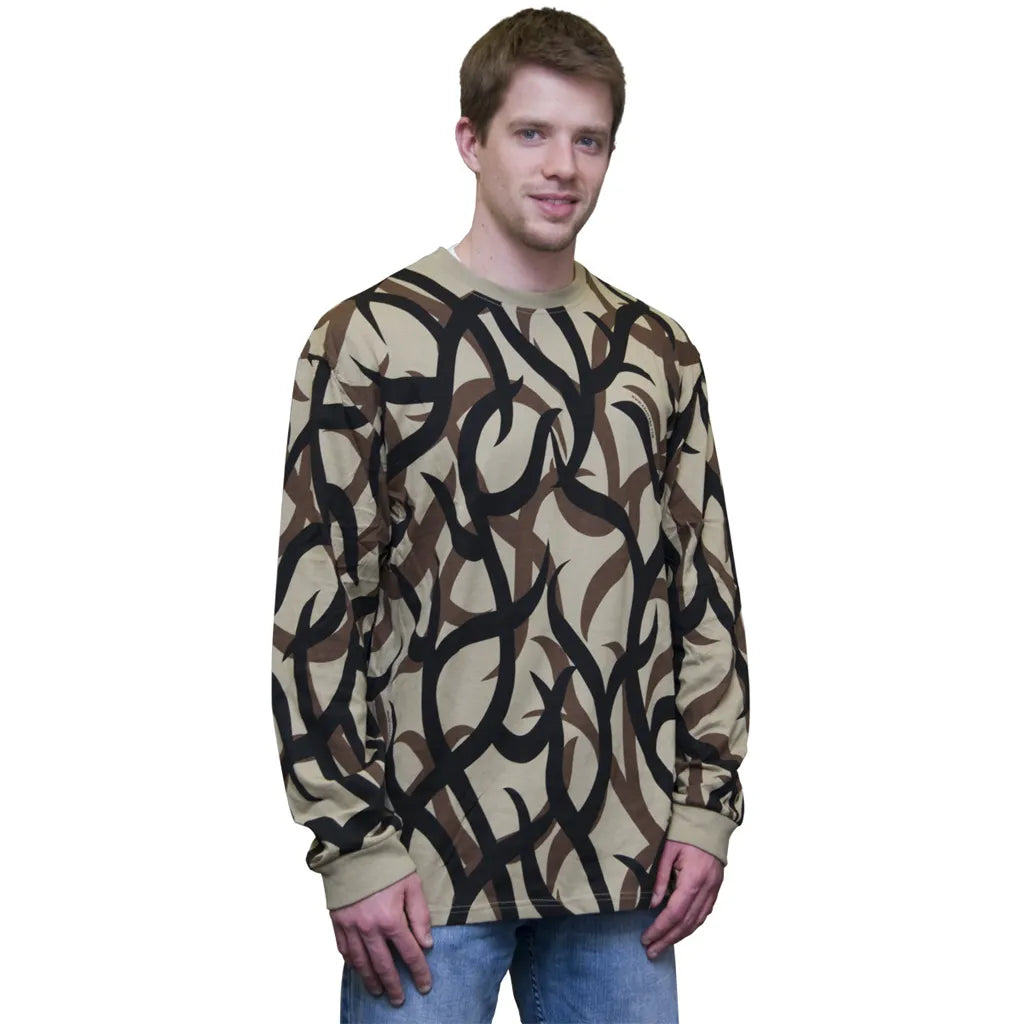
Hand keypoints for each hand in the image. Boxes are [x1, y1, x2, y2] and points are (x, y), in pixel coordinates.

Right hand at [330, 871, 433, 1007]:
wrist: (354, 847)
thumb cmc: (386, 864)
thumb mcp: (412, 884)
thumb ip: (420, 915)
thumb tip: (426, 943)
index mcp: (391, 919)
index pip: (409, 953)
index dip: (418, 972)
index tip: (424, 986)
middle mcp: (369, 929)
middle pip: (383, 965)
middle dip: (393, 985)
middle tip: (399, 1000)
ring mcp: (351, 927)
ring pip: (361, 963)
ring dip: (371, 980)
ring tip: (378, 992)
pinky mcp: (337, 921)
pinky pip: (344, 950)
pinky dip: (352, 963)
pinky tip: (358, 969)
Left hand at [640, 840, 723, 958]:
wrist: (709, 821)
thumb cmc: (685, 832)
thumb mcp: (667, 851)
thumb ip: (660, 878)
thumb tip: (652, 905)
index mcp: (693, 880)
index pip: (674, 913)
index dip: (660, 929)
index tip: (646, 939)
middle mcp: (706, 889)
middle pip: (686, 923)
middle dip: (668, 939)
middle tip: (652, 951)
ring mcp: (714, 890)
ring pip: (697, 921)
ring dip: (680, 936)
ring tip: (663, 946)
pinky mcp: (715, 888)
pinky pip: (704, 913)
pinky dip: (692, 925)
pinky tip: (681, 931)